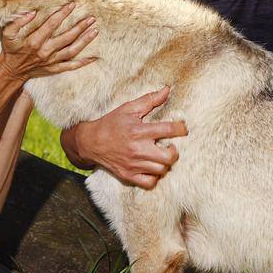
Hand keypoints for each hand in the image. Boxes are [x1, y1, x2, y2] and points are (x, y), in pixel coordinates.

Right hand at [0, 2, 98, 81]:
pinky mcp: (55, 69)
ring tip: (95, 31)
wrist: (12, 71)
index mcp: (35, 41)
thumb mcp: (8, 34)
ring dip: (85, 41)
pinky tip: (94, 57)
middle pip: (67, 37)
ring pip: (72, 50)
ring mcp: (52, 61)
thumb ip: (18, 22)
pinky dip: (83, 62)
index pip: (52, 24)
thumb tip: (32, 12)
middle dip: (80, 27)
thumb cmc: (11, 50)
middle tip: (91, 18)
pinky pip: (72, 66)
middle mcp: (45, 51)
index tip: (72, 4)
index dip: (63, 13)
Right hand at [60, 87, 187, 188]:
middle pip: (169, 156)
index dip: (181, 128)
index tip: (182, 128)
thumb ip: (149, 100)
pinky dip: (154, 177)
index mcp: (139, 131)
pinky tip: (152, 168)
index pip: (168, 130)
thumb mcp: (128, 109)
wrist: (90, 142)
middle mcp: (138, 149)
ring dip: (165, 163)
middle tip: (170, 146)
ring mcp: (133, 165)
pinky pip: (150, 182)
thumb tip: (167, 90)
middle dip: (174, 151)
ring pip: (161, 170)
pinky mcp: (128, 176)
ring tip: (160, 155)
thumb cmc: (111, 124)